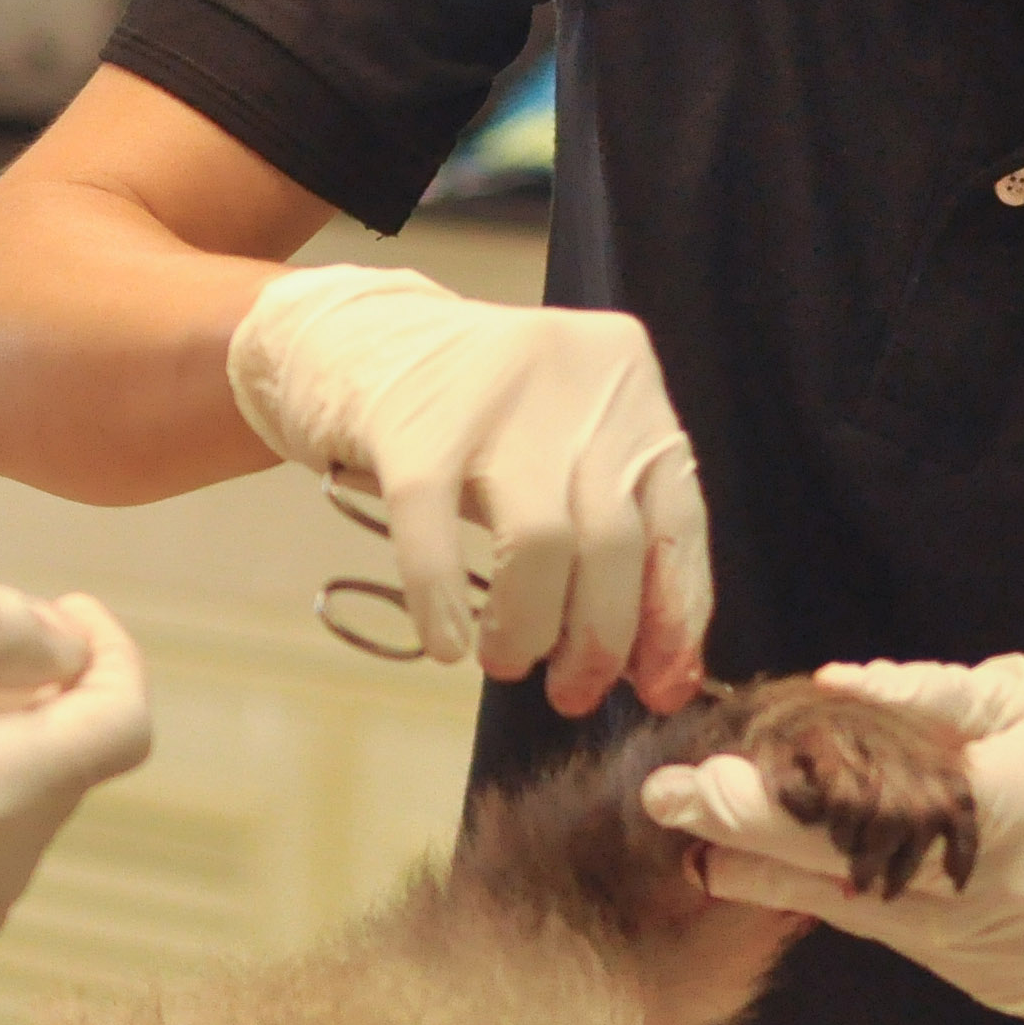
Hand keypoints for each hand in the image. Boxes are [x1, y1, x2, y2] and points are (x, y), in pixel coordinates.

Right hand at [227, 266, 711, 711]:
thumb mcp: (555, 448)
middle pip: (612, 537)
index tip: (659, 688)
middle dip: (599, 637)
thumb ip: (608, 532)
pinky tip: (443, 643)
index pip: (676, 517)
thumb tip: (655, 666)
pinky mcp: (408, 419)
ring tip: (505, 660)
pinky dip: (440, 601)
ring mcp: (490, 392)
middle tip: (571, 691)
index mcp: (627, 379)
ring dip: (528, 624)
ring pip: (539, 540)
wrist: (347, 333)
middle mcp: (573, 374)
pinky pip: (432, 531)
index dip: (673, 617)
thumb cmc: (467, 410)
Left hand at [636, 654, 1023, 1024]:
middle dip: (749, 846)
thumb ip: (919, 702)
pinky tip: (849, 875)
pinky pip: (929, 950)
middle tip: (668, 814)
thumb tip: (820, 689)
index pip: (856, 819)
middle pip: (848, 883)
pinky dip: (887, 910)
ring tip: (730, 841)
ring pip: (880, 923)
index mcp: (1017, 816)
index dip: (756, 808)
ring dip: (805, 881)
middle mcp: (1016, 906)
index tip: (678, 787)